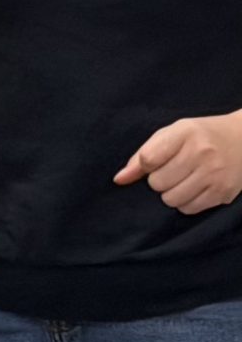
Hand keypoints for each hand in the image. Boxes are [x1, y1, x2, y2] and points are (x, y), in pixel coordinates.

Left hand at [116, 112, 241, 213]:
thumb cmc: (202, 136)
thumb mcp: (173, 134)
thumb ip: (143, 155)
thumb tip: (119, 180)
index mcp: (186, 132)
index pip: (148, 159)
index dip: (146, 165)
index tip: (155, 161)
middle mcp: (202, 153)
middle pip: (157, 183)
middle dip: (160, 179)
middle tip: (175, 170)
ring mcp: (215, 174)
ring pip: (171, 199)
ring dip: (172, 193)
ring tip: (185, 179)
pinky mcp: (223, 193)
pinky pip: (188, 209)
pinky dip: (186, 202)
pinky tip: (196, 187)